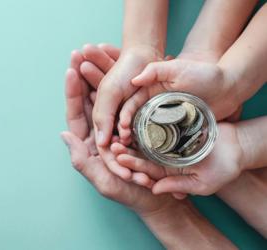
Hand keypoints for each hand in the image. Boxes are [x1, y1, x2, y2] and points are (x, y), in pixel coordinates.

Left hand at [61, 47, 174, 214]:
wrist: (159, 198)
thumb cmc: (130, 194)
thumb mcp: (104, 181)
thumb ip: (81, 161)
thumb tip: (64, 134)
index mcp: (90, 144)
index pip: (77, 114)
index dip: (73, 92)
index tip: (71, 70)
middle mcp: (101, 131)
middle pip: (89, 99)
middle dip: (85, 76)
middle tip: (81, 52)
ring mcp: (118, 125)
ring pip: (107, 96)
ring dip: (102, 73)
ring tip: (98, 50)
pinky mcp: (135, 123)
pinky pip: (126, 100)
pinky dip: (122, 83)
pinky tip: (120, 66)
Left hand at [114, 123, 243, 195]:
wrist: (237, 147)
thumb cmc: (223, 169)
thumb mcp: (201, 183)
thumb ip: (178, 186)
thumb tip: (155, 190)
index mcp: (166, 173)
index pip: (146, 170)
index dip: (133, 165)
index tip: (119, 159)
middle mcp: (163, 158)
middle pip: (141, 155)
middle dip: (126, 150)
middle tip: (112, 144)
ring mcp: (167, 143)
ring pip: (145, 140)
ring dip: (131, 137)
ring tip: (118, 130)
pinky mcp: (173, 129)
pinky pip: (156, 126)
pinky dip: (145, 123)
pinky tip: (133, 117)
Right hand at [118, 58, 239, 142]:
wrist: (228, 86)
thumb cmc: (202, 73)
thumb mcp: (177, 68)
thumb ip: (155, 70)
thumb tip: (134, 80)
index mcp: (148, 91)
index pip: (128, 106)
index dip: (122, 116)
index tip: (120, 127)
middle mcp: (152, 106)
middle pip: (132, 122)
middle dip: (124, 134)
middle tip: (122, 145)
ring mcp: (163, 119)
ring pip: (144, 133)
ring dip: (136, 143)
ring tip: (132, 153)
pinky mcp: (176, 129)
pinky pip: (161, 140)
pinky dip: (153, 147)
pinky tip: (149, 157)